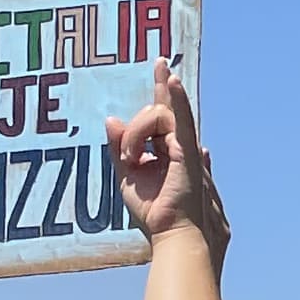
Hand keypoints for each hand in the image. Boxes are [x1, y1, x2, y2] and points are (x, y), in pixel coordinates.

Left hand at [105, 58, 230, 264]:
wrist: (174, 235)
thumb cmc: (155, 213)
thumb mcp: (127, 177)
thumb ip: (119, 148)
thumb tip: (111, 119)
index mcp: (170, 148)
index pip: (164, 110)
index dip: (163, 87)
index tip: (159, 64)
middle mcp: (181, 142)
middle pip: (155, 111)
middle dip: (137, 128)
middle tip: (132, 156)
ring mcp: (186, 145)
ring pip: (157, 115)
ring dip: (136, 137)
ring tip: (132, 161)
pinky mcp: (187, 152)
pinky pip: (179, 119)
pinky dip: (176, 98)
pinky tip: (169, 79)